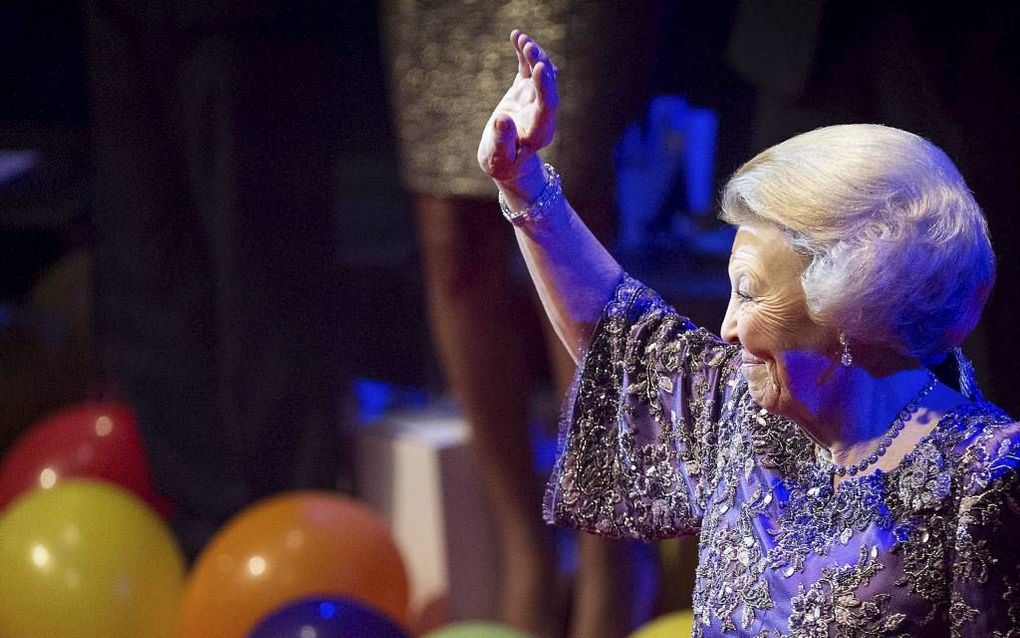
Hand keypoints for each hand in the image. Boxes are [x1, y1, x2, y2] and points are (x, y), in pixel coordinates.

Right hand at [477, 30, 558, 192]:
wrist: (503, 159)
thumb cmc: (501, 163)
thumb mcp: (498, 158)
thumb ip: (502, 141)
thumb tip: (502, 120)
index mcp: (541, 131)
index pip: (548, 105)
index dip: (545, 86)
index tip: (540, 67)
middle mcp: (543, 113)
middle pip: (548, 86)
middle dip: (540, 65)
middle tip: (529, 47)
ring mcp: (535, 99)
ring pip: (540, 73)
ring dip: (534, 55)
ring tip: (521, 39)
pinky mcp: (526, 91)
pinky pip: (527, 69)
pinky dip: (523, 54)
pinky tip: (516, 36)